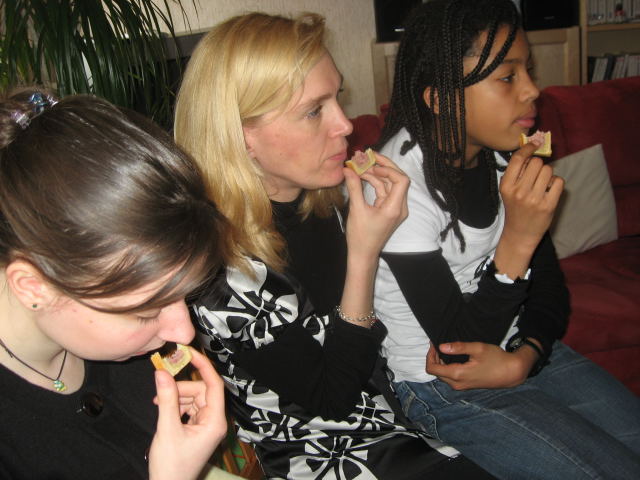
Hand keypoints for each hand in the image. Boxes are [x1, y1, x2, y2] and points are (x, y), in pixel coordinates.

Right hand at [148, 348, 226, 479]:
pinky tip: (165, 411)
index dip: (203, 367)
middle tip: (161, 393)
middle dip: (181, 389)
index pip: (214, 385)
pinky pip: (190, 408)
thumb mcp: (167, 429)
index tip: (189, 353)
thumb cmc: (171, 466)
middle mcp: (215, 422)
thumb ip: (167, 399)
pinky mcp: (198, 429)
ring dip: (177, 398)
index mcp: (215, 421)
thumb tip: (162, 373)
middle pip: (201, 391)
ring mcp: (207, 426)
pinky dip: (177, 406)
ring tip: (159, 405)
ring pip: (194, 399)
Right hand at [343, 151, 408, 259]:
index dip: (388, 169)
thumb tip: (348, 169)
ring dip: (377, 174)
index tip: (372, 166)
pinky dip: (375, 183)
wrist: (363, 255)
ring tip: (361, 166)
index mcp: (395, 208)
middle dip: (383, 166)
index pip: (401, 181)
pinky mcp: (389, 210)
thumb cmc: (360, 236)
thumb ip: (354, 187)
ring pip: (391, 184)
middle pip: (398, 179)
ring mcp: (395, 208)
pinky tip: (363, 177)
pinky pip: (385, 191)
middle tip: (368, 156)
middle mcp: (399, 207)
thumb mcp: (356, 210)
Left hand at [426, 341, 536, 389]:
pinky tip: (453, 358)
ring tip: (444, 350)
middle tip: (438, 345)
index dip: (429, 355)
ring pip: (442, 376)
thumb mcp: (478, 348)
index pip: (432, 368)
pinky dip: (447, 368)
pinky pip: (450, 378)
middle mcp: (458, 384)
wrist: (511, 373)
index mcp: (458, 374)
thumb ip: (458, 347)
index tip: (434, 344)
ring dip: (440, 364)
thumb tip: (441, 346)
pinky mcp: (466, 386)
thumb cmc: (496, 359)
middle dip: (433, 359)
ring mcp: (462, 386)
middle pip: (436, 373)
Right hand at [499, 142, 563, 252]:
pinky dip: (556, 183)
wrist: (520, 234)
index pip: (518, 159)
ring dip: (548, 174)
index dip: (528, 148)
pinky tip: (549, 190)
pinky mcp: (548, 205)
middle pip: (536, 162)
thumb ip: (516, 173)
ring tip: (542, 184)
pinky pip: (558, 182)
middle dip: (539, 165)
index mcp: (507, 186)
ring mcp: (534, 199)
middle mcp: (519, 192)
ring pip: (548, 170)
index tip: (534, 145)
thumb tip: (531, 151)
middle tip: (537, 174)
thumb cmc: (515, 209)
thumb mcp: (508, 191)